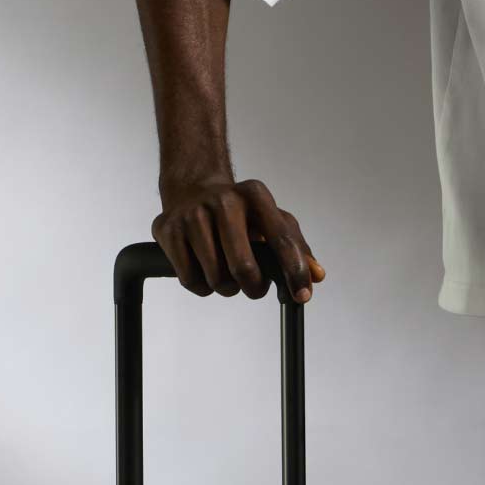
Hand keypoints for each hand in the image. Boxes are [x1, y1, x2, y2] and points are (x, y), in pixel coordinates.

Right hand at [153, 176, 323, 303]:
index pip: (280, 239)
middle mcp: (223, 200)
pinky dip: (202, 286)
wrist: (192, 189)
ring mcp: (192, 214)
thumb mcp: (271, 220)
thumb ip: (296, 248)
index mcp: (255, 195)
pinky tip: (204, 269)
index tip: (301, 296)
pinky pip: (190, 280)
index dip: (294, 271)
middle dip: (253, 288)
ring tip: (226, 273)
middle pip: (243, 268)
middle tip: (254, 287)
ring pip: (216, 278)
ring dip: (226, 288)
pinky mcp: (167, 229)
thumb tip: (316, 276)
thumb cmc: (239, 212)